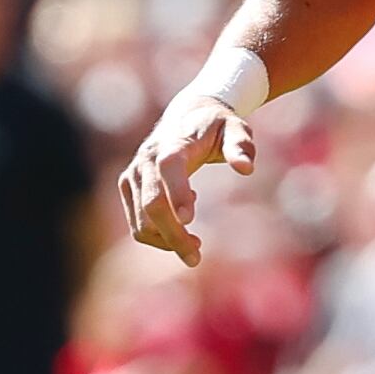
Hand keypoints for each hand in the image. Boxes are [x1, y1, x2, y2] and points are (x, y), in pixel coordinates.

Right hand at [119, 90, 258, 266]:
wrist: (186, 115)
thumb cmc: (217, 126)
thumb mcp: (236, 129)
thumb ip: (241, 146)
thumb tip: (246, 168)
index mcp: (172, 145)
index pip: (168, 169)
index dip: (175, 194)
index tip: (189, 221)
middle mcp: (147, 160)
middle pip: (152, 204)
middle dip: (173, 235)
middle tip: (197, 257)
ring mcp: (133, 174)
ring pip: (141, 220)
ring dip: (166, 240)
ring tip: (196, 244)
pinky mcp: (128, 186)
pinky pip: (137, 223)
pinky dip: (157, 235)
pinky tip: (183, 224)